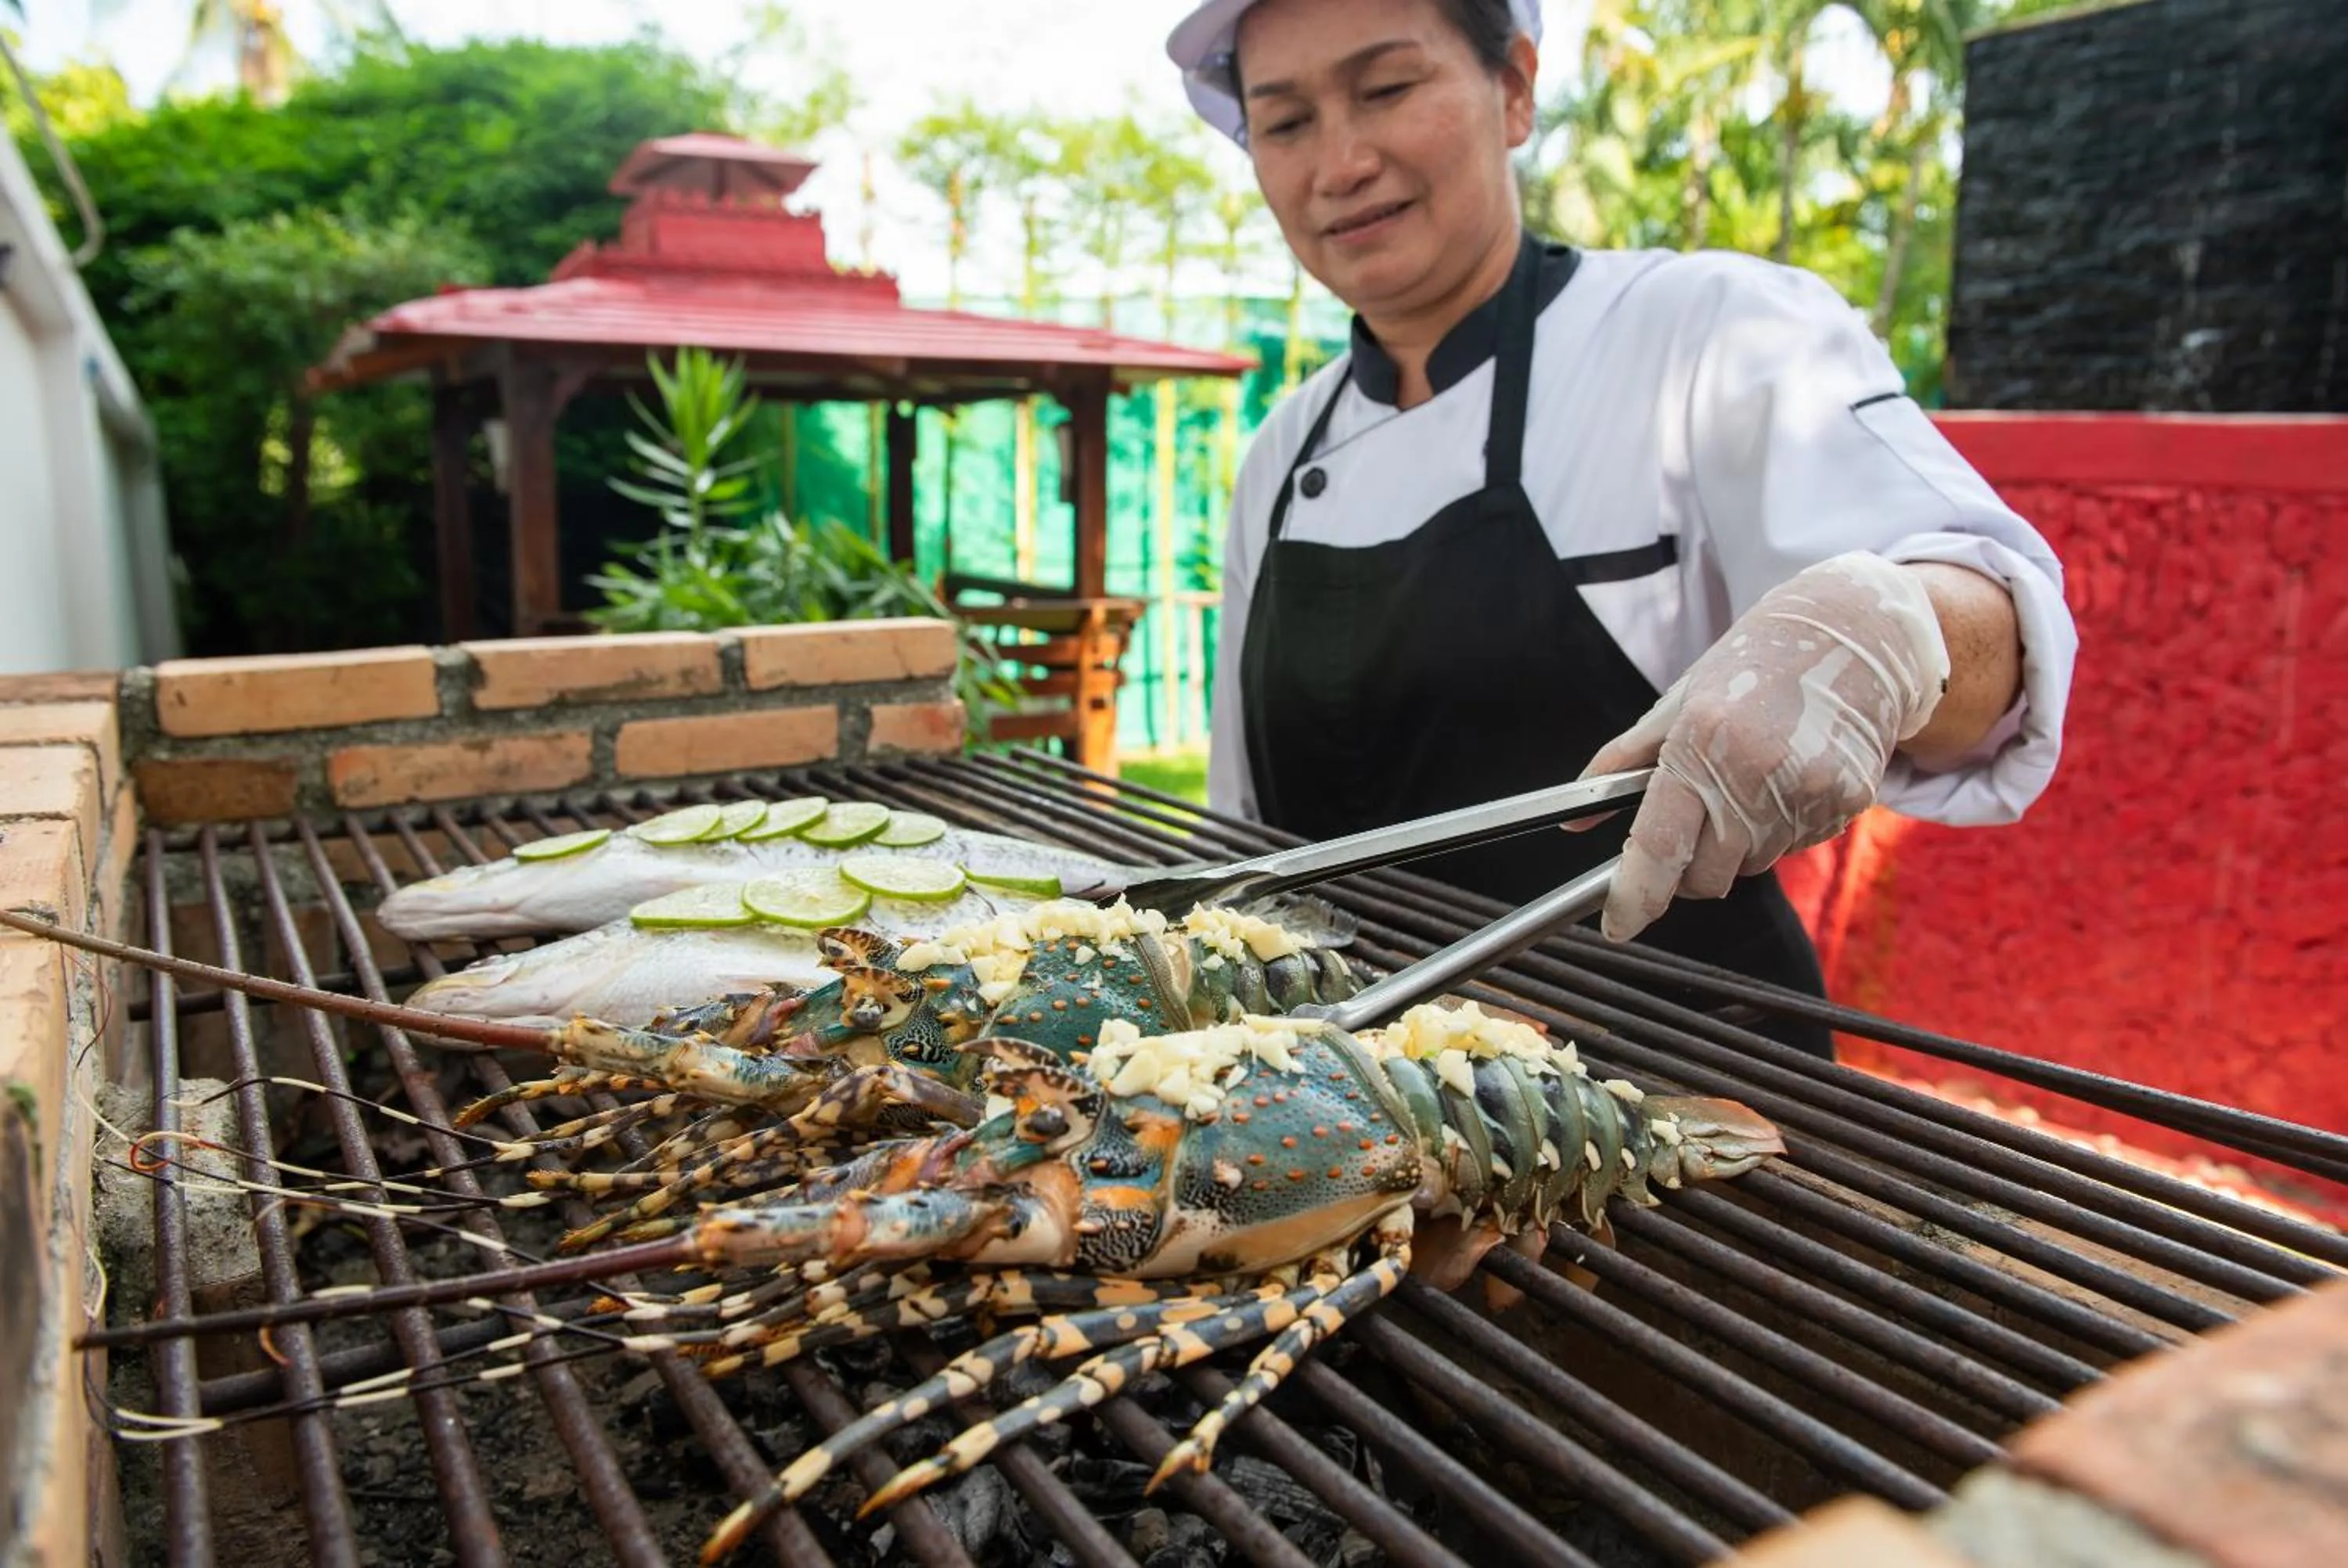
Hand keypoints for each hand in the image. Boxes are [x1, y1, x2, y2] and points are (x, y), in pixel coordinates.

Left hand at [1576, 552, 1950, 942]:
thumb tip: (1574, 820)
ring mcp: (1808, 789)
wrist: (1852, 640)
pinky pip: (1795, 847)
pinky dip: (1780, 829)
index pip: (1659, 843)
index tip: (1619, 924)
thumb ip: (1621, 764)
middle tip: (1695, 818)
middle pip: (1705, 874)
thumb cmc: (1750, 670)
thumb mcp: (1676, 703)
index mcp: (1702, 740)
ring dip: (1737, 843)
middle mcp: (1756, 770)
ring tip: (1749, 781)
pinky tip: (1786, 781)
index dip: (1635, 894)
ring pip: (1750, 865)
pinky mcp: (1848, 801)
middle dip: (1688, 865)